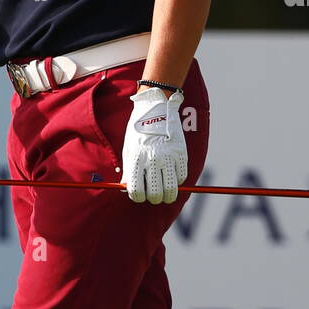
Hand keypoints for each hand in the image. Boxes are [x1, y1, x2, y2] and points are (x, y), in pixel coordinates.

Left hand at [121, 87, 186, 203]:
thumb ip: (128, 171)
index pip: (136, 191)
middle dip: (154, 198)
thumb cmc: (138, 133)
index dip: (138, 198)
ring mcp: (168, 156)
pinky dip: (178, 181)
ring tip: (166, 194)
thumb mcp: (128, 150)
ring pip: (171, 189)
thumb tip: (126, 190)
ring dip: (168, 195)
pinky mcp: (181, 152)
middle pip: (155, 194)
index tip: (140, 195)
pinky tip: (173, 176)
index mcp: (136, 159)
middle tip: (154, 196)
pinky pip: (182, 176)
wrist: (154, 109)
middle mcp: (152, 159)